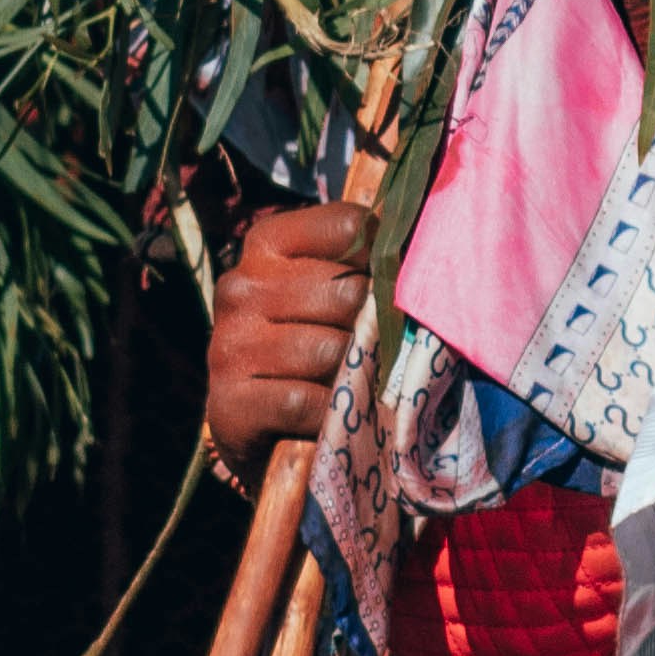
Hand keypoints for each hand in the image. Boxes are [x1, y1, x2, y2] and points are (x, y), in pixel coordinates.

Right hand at [201, 201, 372, 461]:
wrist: (254, 427)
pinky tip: (327, 412)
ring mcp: (231, 344)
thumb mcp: (327, 289)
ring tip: (351, 381)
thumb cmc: (306, 343)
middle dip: (373, 325)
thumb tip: (424, 244)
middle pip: (347, 291)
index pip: (350, 227)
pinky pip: (307, 402)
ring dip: (353, 373)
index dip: (385, 260)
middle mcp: (240, 286)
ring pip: (331, 349)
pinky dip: (328, 411)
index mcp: (266, 243)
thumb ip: (363, 260)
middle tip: (373, 348)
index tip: (393, 286)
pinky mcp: (230, 403)